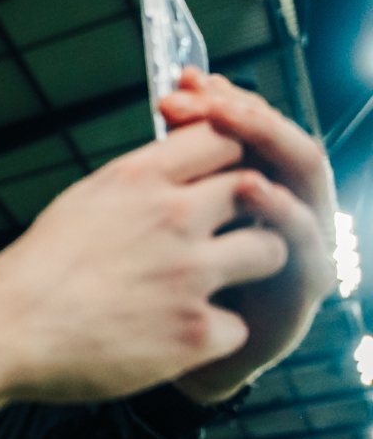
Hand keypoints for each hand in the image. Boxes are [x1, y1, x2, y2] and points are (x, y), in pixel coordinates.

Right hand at [0, 120, 290, 418]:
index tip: (224, 180)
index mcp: (137, 180)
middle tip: (227, 236)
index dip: (234, 157)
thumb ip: (137, 184)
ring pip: (270, 251)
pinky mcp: (193, 332)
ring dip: (251, 267)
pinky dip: (215, 335)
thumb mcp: (82, 202)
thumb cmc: (33, 274)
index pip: (223, 137)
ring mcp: (187, 275)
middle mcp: (170, 218)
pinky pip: (239, 325)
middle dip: (251, 212)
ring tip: (216, 285)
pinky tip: (181, 337)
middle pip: (258, 190)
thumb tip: (172, 171)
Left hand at [159, 69, 335, 403]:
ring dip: (270, 143)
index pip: (246, 126)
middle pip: (280, 140)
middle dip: (244, 113)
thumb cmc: (136, 283)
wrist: (134, 356)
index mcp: (242, 186)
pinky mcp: (299, 288)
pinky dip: (282, 210)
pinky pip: (303, 243)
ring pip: (305, 177)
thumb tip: (170, 95)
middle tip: (205, 99)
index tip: (182, 83)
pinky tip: (254, 190)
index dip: (220, 99)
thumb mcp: (144, 217)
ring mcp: (298, 245)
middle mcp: (281, 208)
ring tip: (234, 122)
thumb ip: (165, 165)